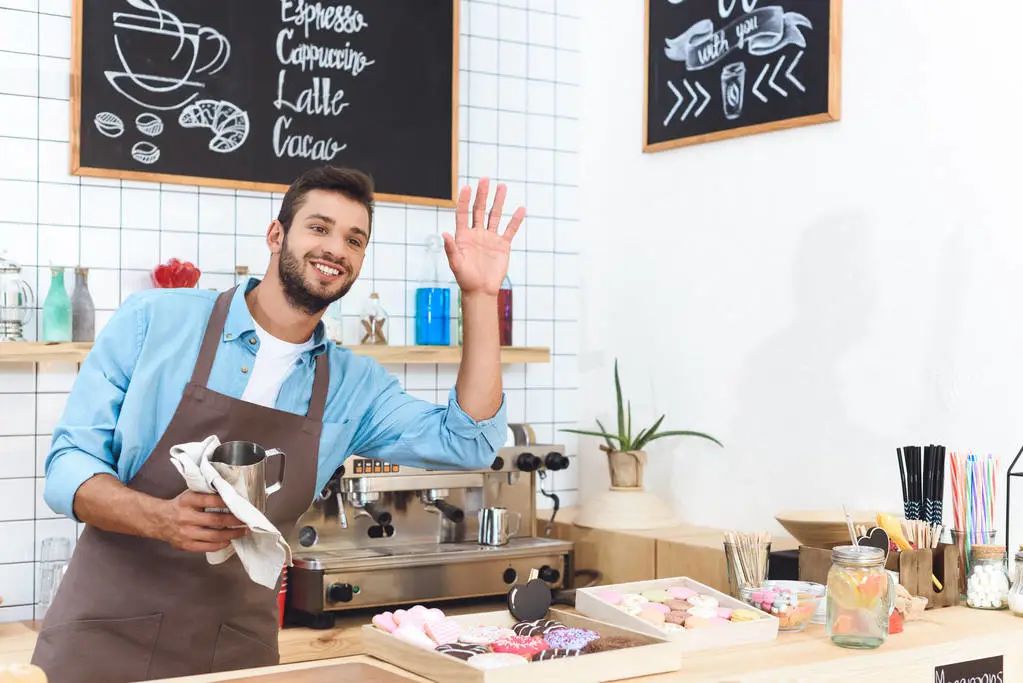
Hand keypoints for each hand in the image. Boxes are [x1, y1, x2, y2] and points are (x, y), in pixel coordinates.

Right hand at [153, 491, 246, 552]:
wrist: (158, 520)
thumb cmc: (180, 506)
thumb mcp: (190, 495)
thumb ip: (206, 495)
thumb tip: (230, 496)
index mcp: (187, 501)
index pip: (210, 500)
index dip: (226, 502)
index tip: (239, 503)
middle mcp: (186, 517)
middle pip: (216, 520)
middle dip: (234, 521)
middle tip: (246, 520)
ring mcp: (186, 533)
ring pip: (214, 536)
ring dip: (231, 534)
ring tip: (242, 532)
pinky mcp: (185, 545)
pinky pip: (207, 547)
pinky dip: (220, 545)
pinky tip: (228, 541)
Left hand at [443, 178, 524, 296]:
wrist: (481, 291)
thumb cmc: (465, 279)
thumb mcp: (456, 264)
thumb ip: (451, 248)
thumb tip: (444, 233)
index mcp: (464, 236)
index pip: (463, 213)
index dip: (465, 200)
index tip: (467, 187)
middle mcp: (477, 234)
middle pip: (480, 210)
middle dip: (483, 194)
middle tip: (485, 179)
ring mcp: (490, 239)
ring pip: (495, 216)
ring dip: (498, 201)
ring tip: (502, 186)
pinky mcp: (502, 246)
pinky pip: (510, 230)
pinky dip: (515, 220)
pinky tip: (520, 209)